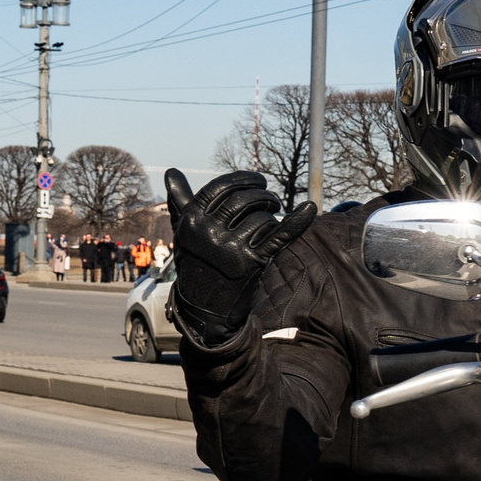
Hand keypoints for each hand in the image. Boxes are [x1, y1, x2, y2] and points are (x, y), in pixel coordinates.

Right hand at [164, 168, 313, 340]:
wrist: (204, 308)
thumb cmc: (195, 263)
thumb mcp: (183, 232)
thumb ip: (180, 201)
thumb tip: (171, 171)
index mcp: (192, 220)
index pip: (222, 187)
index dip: (244, 179)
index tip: (257, 181)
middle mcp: (209, 233)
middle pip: (244, 199)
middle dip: (262, 195)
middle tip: (271, 201)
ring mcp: (230, 248)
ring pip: (262, 217)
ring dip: (271, 216)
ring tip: (270, 221)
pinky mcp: (251, 263)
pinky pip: (278, 236)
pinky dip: (297, 222)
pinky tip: (309, 209)